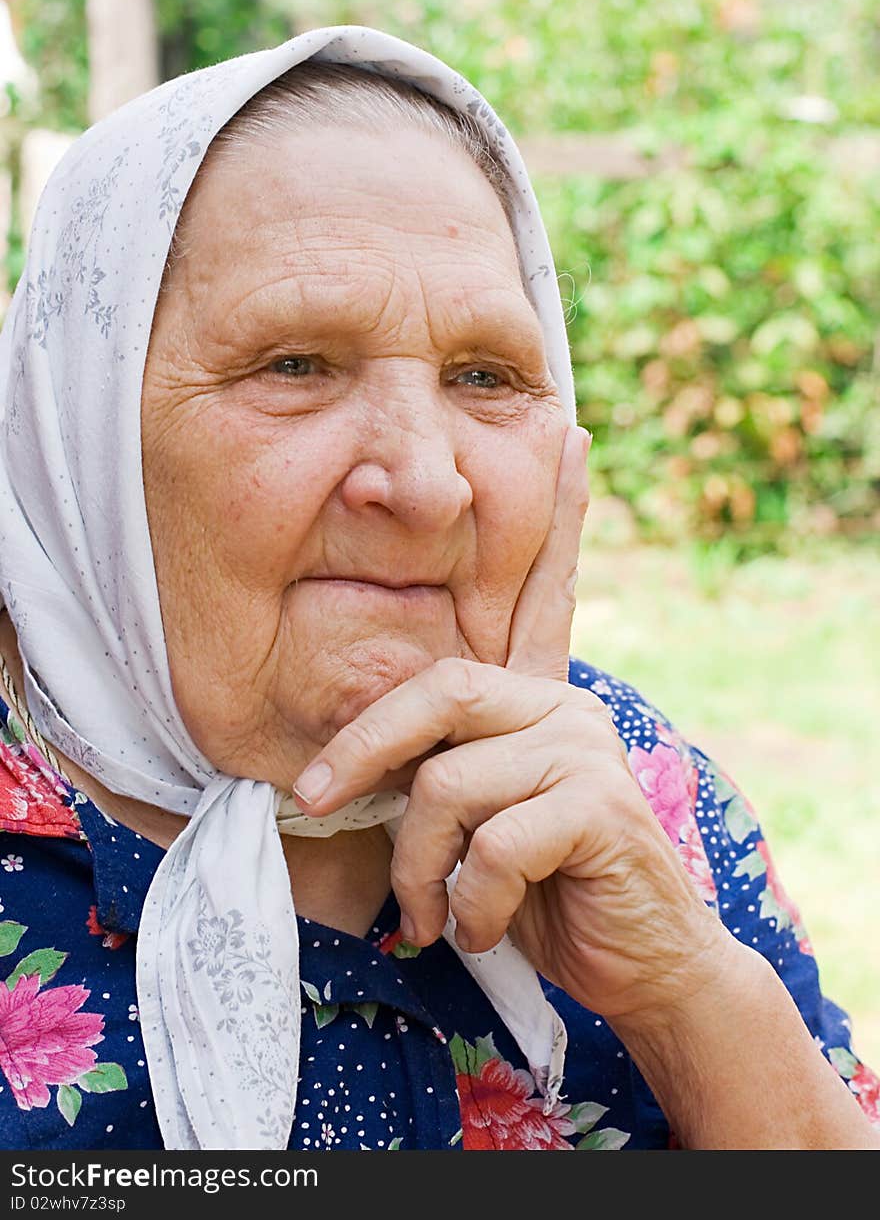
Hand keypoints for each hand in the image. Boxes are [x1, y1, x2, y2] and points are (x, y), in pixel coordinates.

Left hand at [292, 426, 728, 1023]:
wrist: (634, 963)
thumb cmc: (539, 891)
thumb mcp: (475, 823)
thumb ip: (441, 774)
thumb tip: (339, 769)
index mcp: (538, 697)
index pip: (547, 588)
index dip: (563, 515)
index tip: (571, 434)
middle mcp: (565, 705)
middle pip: (440, 689)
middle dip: (362, 749)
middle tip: (314, 799)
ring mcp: (587, 749)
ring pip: (451, 784)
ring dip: (420, 866)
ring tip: (429, 912)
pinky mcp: (602, 806)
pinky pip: (495, 843)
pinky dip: (471, 901)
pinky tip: (486, 924)